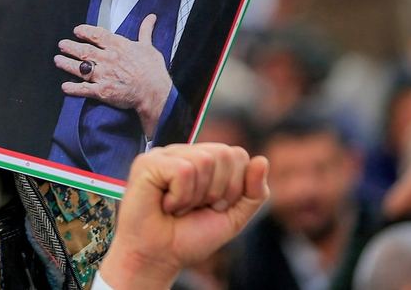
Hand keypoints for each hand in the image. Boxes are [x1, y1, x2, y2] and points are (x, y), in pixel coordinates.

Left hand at [56, 16, 173, 136]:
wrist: (155, 93)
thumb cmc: (153, 71)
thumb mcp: (149, 47)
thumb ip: (145, 31)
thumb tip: (150, 18)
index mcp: (118, 46)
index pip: (96, 34)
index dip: (84, 31)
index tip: (77, 31)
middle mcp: (107, 58)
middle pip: (84, 50)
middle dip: (70, 47)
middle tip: (62, 44)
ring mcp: (103, 75)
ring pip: (80, 67)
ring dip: (66, 63)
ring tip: (58, 60)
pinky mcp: (102, 91)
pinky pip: (84, 89)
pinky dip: (73, 88)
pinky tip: (65, 87)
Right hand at [99, 144, 268, 289]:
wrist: (160, 257)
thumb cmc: (190, 237)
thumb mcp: (233, 217)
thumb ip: (253, 192)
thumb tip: (262, 160)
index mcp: (204, 160)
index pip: (237, 154)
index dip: (234, 187)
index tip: (215, 207)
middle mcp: (184, 152)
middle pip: (224, 154)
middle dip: (219, 191)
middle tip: (198, 208)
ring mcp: (164, 154)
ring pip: (204, 160)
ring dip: (197, 196)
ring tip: (179, 207)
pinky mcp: (147, 163)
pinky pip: (183, 171)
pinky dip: (180, 197)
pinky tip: (166, 205)